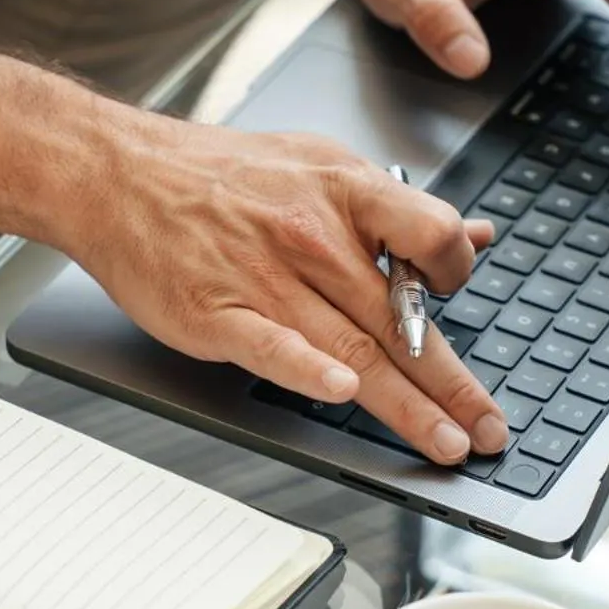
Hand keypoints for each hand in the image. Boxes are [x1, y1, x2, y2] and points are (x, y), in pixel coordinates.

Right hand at [62, 114, 508, 464]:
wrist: (118, 172)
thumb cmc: (217, 174)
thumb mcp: (318, 165)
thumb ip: (395, 210)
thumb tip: (473, 234)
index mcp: (344, 193)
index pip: (431, 235)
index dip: (457, 272)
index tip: (461, 302)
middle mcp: (312, 236)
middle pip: (399, 320)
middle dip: (454, 383)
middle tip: (490, 429)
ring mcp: (264, 277)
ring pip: (351, 348)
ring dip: (406, 404)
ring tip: (445, 442)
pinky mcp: (216, 312)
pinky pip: (271, 346)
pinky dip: (306, 369)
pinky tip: (340, 394)